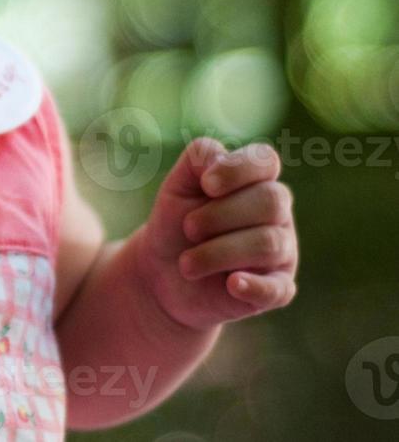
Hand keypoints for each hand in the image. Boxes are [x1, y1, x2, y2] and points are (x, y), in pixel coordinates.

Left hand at [133, 136, 297, 331]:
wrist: (163, 271)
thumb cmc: (176, 221)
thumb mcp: (178, 185)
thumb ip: (199, 157)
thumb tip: (220, 157)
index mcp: (256, 182)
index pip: (266, 160)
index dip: (237, 169)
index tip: (206, 185)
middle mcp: (277, 214)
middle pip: (271, 201)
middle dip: (220, 215)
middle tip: (188, 228)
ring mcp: (282, 252)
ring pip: (268, 244)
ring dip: (217, 252)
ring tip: (186, 263)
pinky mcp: (276, 288)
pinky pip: (278, 289)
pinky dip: (254, 286)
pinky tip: (231, 284)